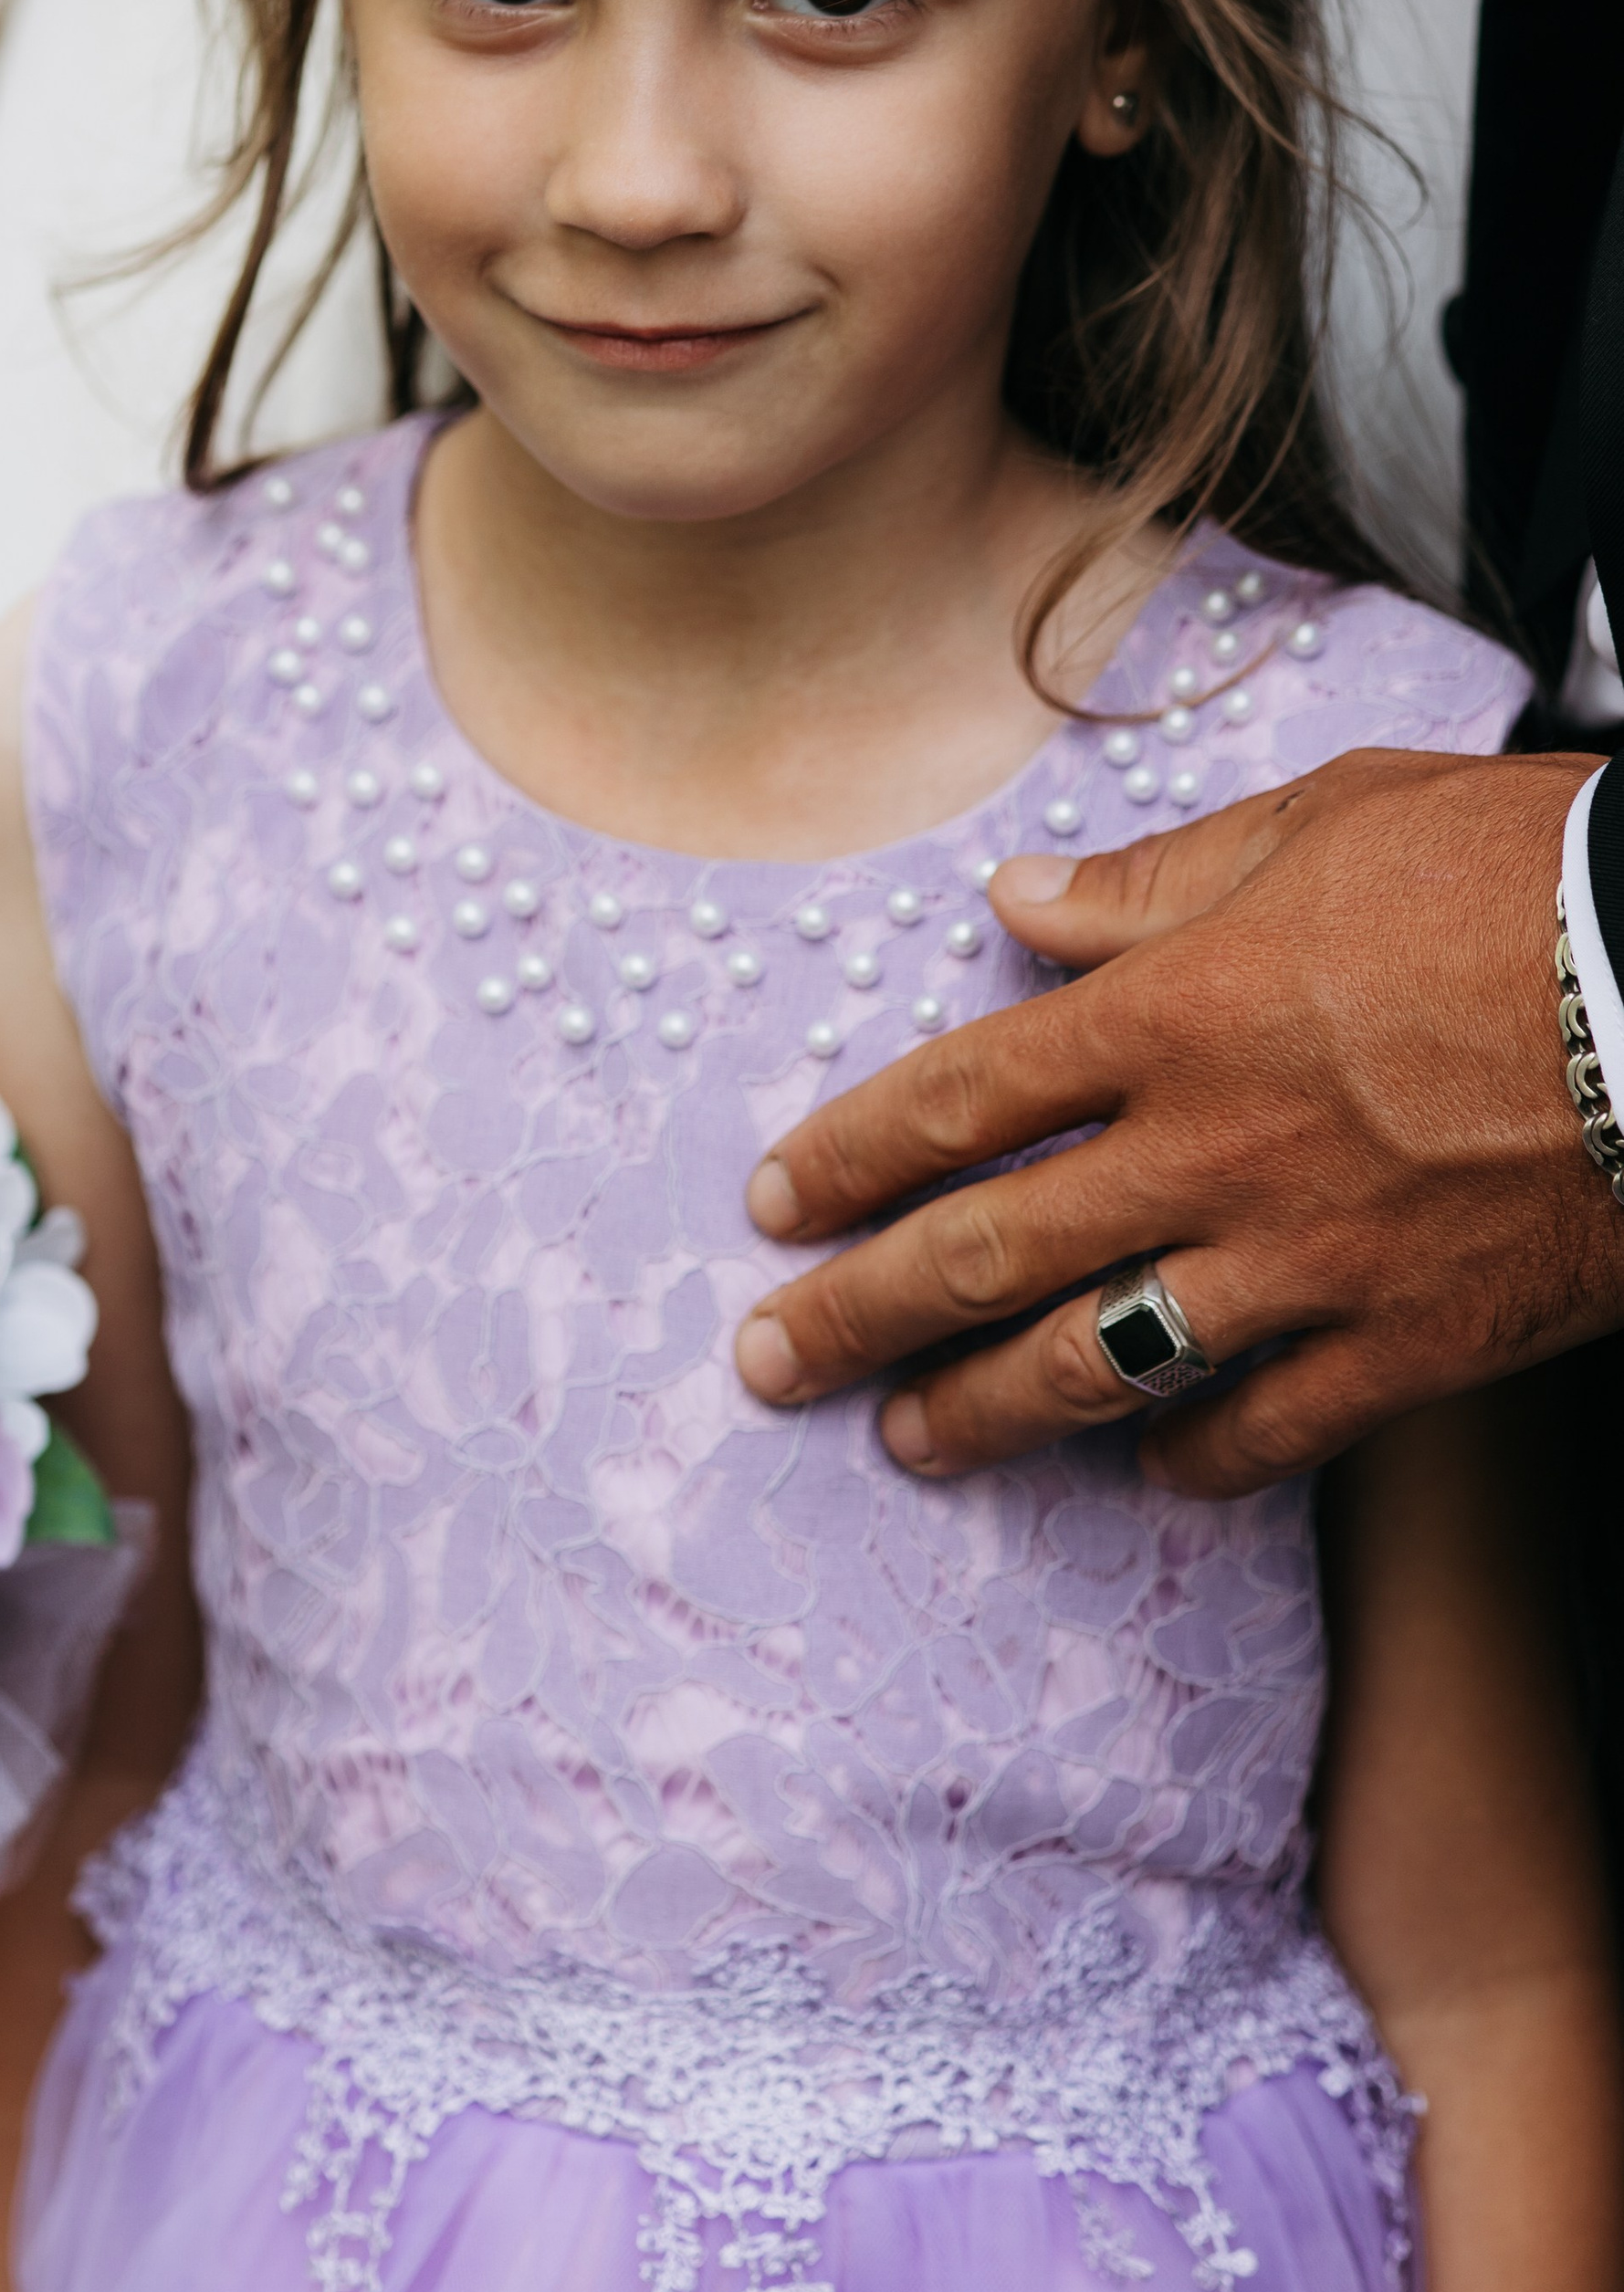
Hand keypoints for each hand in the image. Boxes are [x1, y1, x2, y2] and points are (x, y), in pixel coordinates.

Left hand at [734, 748, 1623, 1493]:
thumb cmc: (1521, 875)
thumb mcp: (1324, 823)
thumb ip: (1157, 880)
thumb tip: (1018, 901)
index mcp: (1171, 1012)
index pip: (957, 1100)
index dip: (847, 1158)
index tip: (772, 1203)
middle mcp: (1209, 1151)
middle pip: (987, 1253)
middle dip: (859, 1318)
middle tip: (771, 1365)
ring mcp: (1307, 1261)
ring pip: (1098, 1362)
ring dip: (987, 1412)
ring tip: (912, 1443)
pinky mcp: (1410, 1342)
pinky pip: (1266, 1429)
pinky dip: (1194, 1457)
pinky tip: (1150, 1468)